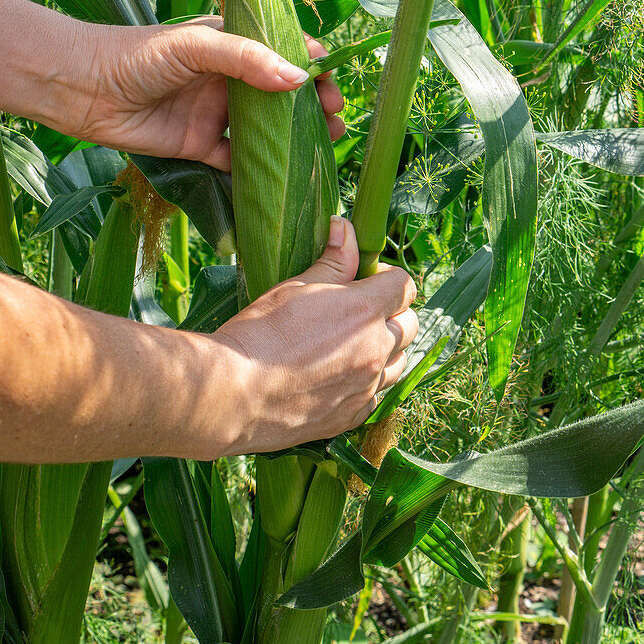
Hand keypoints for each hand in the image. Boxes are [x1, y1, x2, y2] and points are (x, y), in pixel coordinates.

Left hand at [74, 17, 344, 167]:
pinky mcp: (201, 146)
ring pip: (267, 127)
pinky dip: (263, 168)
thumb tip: (300, 77)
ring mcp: (216, 113)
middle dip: (313, 101)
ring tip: (328, 140)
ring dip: (297, 134)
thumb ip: (247, 59)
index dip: (311, 62)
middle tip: (336, 114)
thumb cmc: (138, 55)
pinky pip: (239, 160)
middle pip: (282, 91)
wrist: (84, 90)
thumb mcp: (197, 46)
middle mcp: (229, 78)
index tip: (331, 78)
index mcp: (231, 44)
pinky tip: (288, 174)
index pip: (282, 50)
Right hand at [213, 217, 418, 453]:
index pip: (404, 285)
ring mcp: (366, 387)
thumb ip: (333, 259)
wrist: (233, 392)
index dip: (389, 277)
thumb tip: (345, 226)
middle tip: (361, 311)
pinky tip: (340, 377)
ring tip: (353, 344)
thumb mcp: (296, 286)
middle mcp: (375, 350)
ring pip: (399, 363)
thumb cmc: (260, 332)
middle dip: (393, 313)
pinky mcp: (351, 416)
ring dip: (386, 349)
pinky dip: (367, 384)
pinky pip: (376, 396)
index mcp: (364, 311)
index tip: (369, 279)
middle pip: (410, 325)